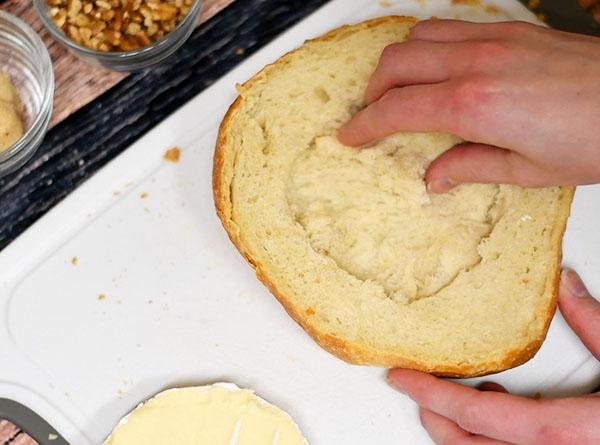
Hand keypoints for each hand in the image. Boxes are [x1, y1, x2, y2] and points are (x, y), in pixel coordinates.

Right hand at [337, 20, 599, 192]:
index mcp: (475, 105)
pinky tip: (435, 65)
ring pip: (418, 35)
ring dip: (397, 63)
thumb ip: (470, 167)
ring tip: (397, 89)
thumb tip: (436, 175)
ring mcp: (494, 39)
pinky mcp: (512, 29)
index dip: (365, 125)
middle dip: (372, 91)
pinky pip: (449, 25)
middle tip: (369, 115)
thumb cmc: (598, 138)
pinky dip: (428, 44)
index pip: (397, 109)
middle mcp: (478, 63)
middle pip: (396, 63)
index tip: (351, 136)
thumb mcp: (528, 170)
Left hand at [388, 268, 599, 444]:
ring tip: (470, 393)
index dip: (437, 398)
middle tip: (421, 389)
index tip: (403, 379)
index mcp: (575, 434)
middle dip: (440, 421)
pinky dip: (499, 438)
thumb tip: (565, 284)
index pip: (485, 417)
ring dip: (466, 431)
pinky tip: (510, 408)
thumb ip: (597, 322)